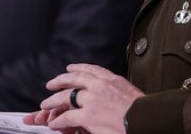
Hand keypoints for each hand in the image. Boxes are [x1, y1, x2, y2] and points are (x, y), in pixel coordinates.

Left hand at [22, 63, 143, 133]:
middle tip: (51, 83)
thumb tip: (115, 95)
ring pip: (66, 96)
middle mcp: (101, 85)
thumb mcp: (131, 93)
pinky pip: (67, 117)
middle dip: (60, 80)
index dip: (78, 68)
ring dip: (53, 100)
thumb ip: (119, 91)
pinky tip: (54, 123)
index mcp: (113, 79)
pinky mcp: (88, 115)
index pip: (92, 69)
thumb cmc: (143, 111)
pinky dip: (58, 120)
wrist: (145, 119)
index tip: (71, 68)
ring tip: (45, 103)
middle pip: (75, 79)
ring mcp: (93, 100)